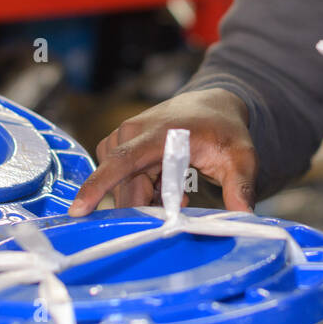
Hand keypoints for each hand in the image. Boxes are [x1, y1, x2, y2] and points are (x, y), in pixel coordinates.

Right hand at [68, 88, 256, 216]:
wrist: (213, 106)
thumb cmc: (225, 131)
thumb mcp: (242, 157)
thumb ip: (242, 185)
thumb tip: (243, 216)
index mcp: (160, 133)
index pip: (122, 161)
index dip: (99, 185)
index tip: (79, 209)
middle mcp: (134, 132)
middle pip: (124, 186)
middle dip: (144, 208)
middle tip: (176, 214)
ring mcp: (124, 138)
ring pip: (123, 186)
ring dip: (147, 200)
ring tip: (181, 194)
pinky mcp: (120, 146)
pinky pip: (122, 181)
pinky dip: (143, 193)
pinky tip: (167, 191)